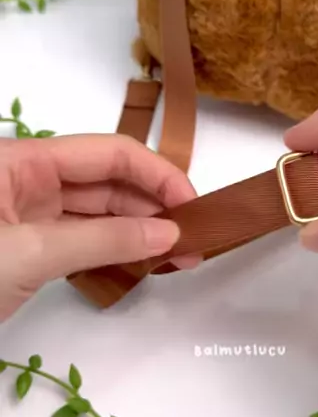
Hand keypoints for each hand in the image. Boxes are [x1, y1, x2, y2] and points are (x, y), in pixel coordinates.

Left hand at [0, 134, 196, 322]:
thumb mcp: (30, 253)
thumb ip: (101, 241)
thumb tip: (168, 234)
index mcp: (25, 161)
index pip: (110, 154)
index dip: (157, 175)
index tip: (193, 206)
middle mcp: (30, 179)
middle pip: (107, 182)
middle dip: (154, 207)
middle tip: (193, 241)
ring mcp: (28, 215)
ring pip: (98, 214)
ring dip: (139, 232)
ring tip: (178, 256)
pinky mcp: (28, 249)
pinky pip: (82, 240)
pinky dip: (113, 250)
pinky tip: (142, 262)